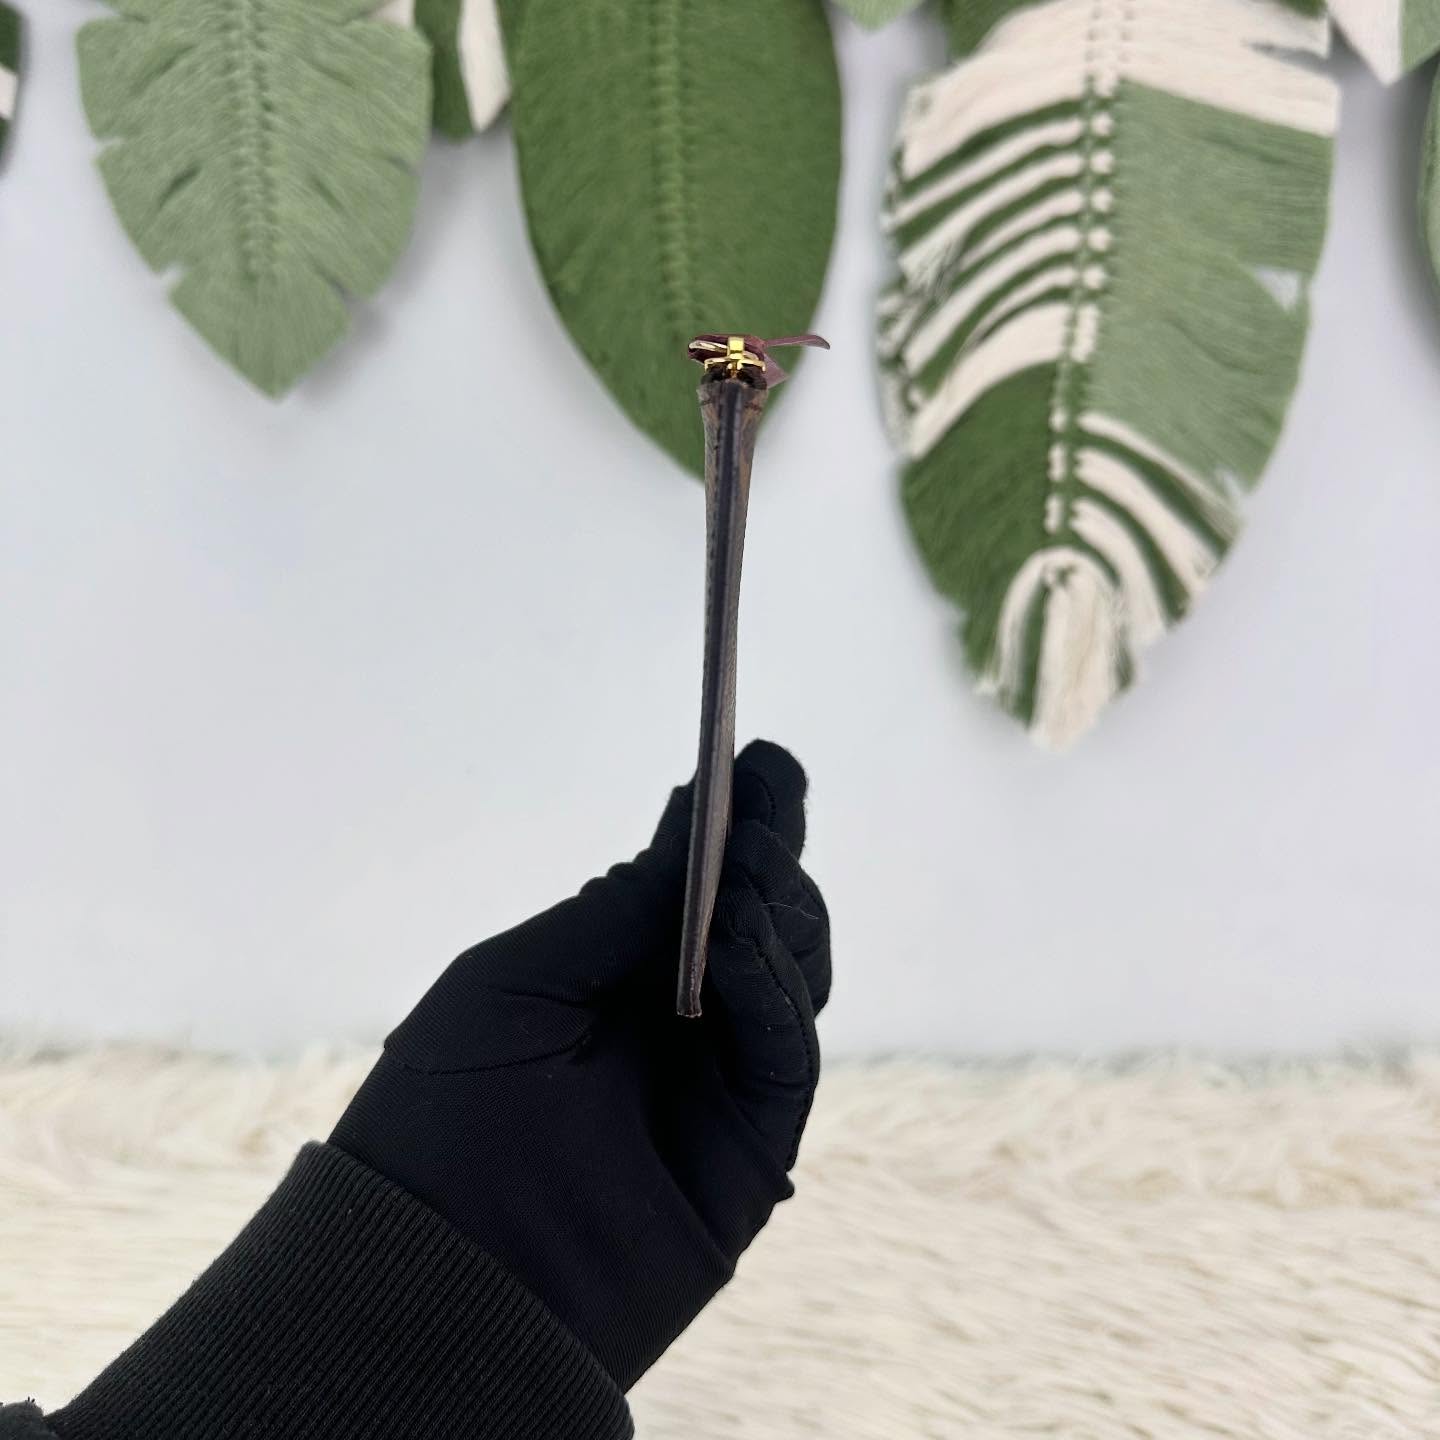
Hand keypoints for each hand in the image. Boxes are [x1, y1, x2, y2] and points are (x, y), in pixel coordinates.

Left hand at [331, 740, 830, 1390]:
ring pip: (795, 970)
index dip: (736, 824)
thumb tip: (698, 827)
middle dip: (772, 851)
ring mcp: (720, 1077)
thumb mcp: (517, 983)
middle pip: (763, 917)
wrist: (440, 1269)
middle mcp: (679, 1017)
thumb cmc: (446, 1113)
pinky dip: (773, 986)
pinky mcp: (753, 1142)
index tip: (759, 761)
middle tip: (765, 802)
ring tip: (742, 874)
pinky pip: (788, 1046)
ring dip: (778, 908)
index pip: (698, 887)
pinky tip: (736, 948)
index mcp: (618, 974)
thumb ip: (617, 911)